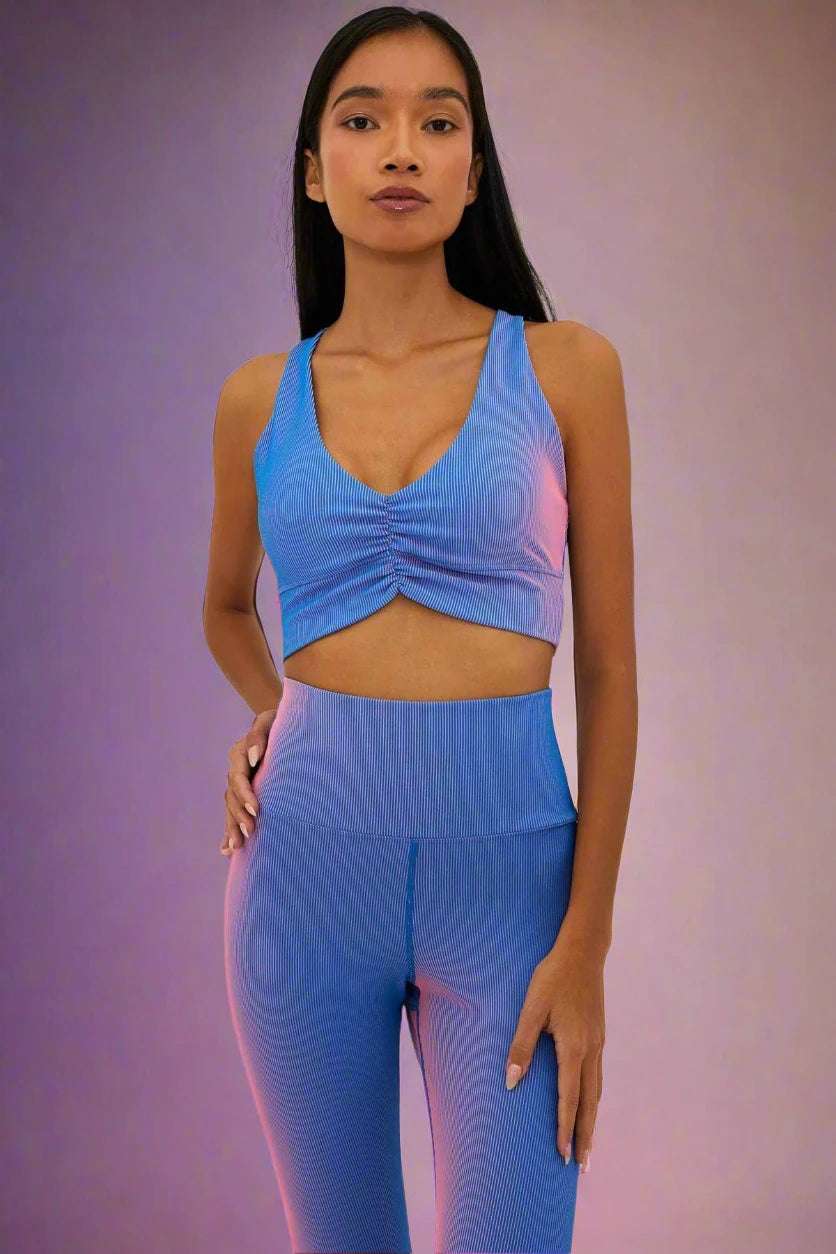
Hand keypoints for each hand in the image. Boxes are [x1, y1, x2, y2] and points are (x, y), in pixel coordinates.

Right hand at [220, 707, 277, 856]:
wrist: (288, 726)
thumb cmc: (281, 722)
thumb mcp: (270, 720)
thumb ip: (259, 734)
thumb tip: (252, 757)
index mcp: (239, 756)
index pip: (238, 779)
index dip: (245, 795)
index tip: (256, 809)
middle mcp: (237, 772)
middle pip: (233, 797)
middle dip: (239, 816)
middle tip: (250, 832)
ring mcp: (240, 785)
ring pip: (232, 808)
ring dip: (232, 827)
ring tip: (235, 847)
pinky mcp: (246, 795)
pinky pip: (235, 814)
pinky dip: (229, 832)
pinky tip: (226, 850)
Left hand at [504, 930, 605, 1172]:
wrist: (583, 952)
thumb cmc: (552, 978)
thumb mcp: (531, 1008)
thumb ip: (521, 1045)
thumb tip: (511, 1081)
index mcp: (575, 1048)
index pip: (569, 1098)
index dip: (565, 1128)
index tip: (562, 1154)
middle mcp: (592, 1050)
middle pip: (590, 1103)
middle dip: (585, 1135)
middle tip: (582, 1166)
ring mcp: (598, 1042)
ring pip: (597, 1090)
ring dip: (592, 1119)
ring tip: (587, 1143)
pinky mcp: (598, 1034)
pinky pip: (597, 1075)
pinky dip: (593, 1097)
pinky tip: (587, 1101)